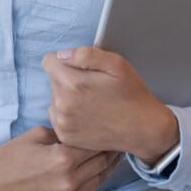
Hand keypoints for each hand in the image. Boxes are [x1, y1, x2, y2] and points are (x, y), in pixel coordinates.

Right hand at [0, 125, 120, 190]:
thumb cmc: (8, 157)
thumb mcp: (37, 135)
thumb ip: (65, 133)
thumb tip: (85, 130)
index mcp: (63, 158)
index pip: (95, 143)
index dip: (104, 133)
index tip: (111, 125)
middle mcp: (69, 183)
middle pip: (102, 162)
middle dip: (110, 149)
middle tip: (117, 138)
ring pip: (98, 181)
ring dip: (105, 167)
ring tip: (111, 153)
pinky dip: (92, 182)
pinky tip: (94, 171)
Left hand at [42, 47, 178, 163]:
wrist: (142, 128)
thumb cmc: (131, 94)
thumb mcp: (116, 64)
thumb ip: (85, 54)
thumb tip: (61, 55)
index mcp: (73, 83)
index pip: (48, 61)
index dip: (65, 60)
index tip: (81, 68)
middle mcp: (62, 104)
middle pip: (52, 79)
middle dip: (68, 78)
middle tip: (93, 86)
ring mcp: (62, 123)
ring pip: (54, 97)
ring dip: (67, 96)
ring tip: (92, 102)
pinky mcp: (65, 136)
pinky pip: (56, 115)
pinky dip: (68, 114)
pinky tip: (88, 115)